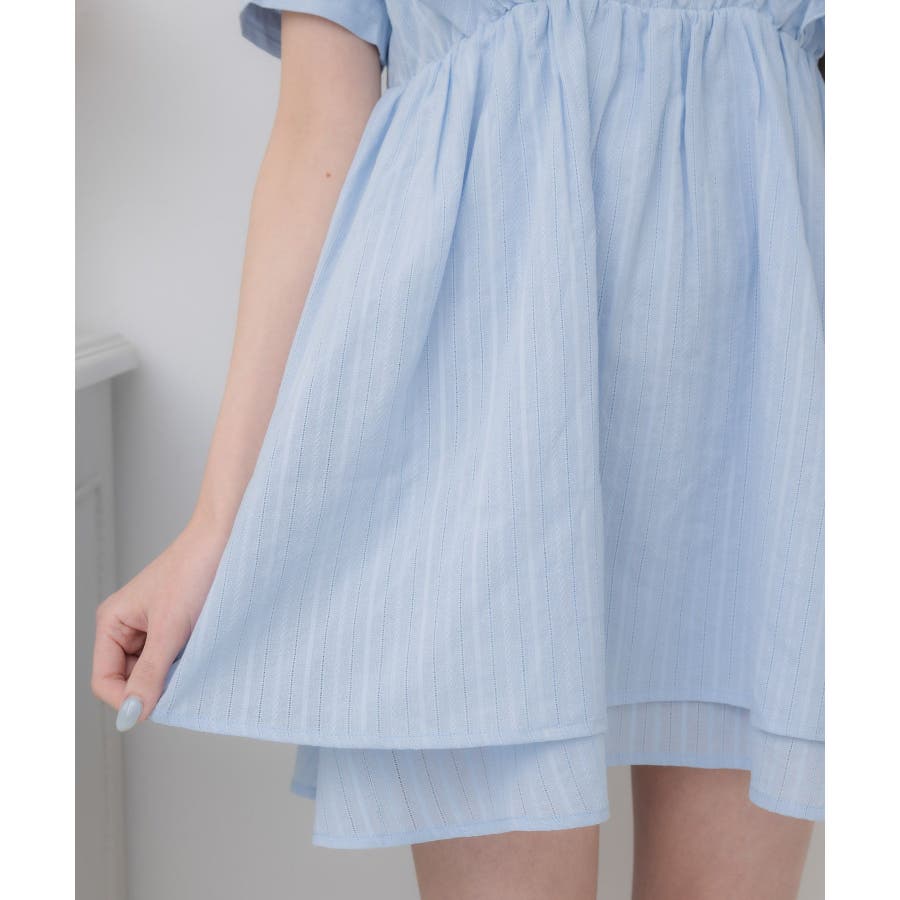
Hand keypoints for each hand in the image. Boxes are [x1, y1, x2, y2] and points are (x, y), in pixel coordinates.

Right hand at [91, 518, 228, 730]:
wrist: (227, 539)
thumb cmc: (194, 570)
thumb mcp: (170, 629)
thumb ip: (150, 674)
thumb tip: (131, 715)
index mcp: (111, 622)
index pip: (104, 680)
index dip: (126, 699)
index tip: (157, 706)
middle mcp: (127, 626)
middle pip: (129, 679)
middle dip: (153, 685)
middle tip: (184, 677)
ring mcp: (153, 626)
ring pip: (154, 671)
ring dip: (173, 673)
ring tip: (195, 656)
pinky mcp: (177, 625)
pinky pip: (173, 658)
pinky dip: (186, 662)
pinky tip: (203, 651)